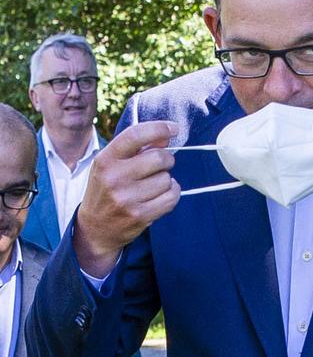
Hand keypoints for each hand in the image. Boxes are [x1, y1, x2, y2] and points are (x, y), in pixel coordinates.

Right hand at [74, 121, 180, 275]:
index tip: (174, 128)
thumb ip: (137, 148)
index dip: (159, 128)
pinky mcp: (140, 215)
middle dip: (166, 159)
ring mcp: (127, 199)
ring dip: (166, 180)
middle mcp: (114, 178)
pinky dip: (172, 193)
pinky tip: (160, 195)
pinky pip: (172, 197)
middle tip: (161, 165)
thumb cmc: (108, 189)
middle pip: (159, 158)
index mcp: (106, 160)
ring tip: (153, 185)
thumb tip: (166, 136)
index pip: (135, 135)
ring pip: (167, 179)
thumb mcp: (112, 164)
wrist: (96, 228)